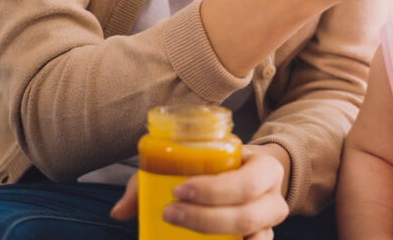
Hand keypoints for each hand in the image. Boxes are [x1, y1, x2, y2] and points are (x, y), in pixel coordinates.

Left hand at [110, 145, 288, 238]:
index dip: (214, 190)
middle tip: (170, 212)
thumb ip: (155, 179)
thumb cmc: (221, 169)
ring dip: (213, 233)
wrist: (254, 177)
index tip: (178, 190)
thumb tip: (118, 212)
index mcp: (265, 168)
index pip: (246, 181)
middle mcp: (273, 197)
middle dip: (206, 218)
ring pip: (251, 237)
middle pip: (247, 216)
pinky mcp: (263, 239)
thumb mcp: (197, 161)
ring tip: (180, 226)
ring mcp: (270, 224)